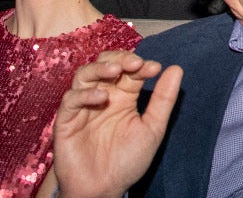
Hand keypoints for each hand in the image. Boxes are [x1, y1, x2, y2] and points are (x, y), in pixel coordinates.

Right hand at [53, 51, 181, 197]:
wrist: (104, 189)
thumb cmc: (127, 161)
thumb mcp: (151, 129)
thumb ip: (163, 100)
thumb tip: (176, 68)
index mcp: (123, 97)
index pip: (130, 71)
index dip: (141, 65)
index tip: (155, 68)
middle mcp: (102, 97)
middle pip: (105, 64)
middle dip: (120, 58)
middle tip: (134, 63)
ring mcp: (83, 107)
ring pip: (84, 75)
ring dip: (100, 68)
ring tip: (116, 70)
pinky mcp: (66, 120)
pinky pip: (70, 99)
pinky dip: (85, 93)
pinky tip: (102, 97)